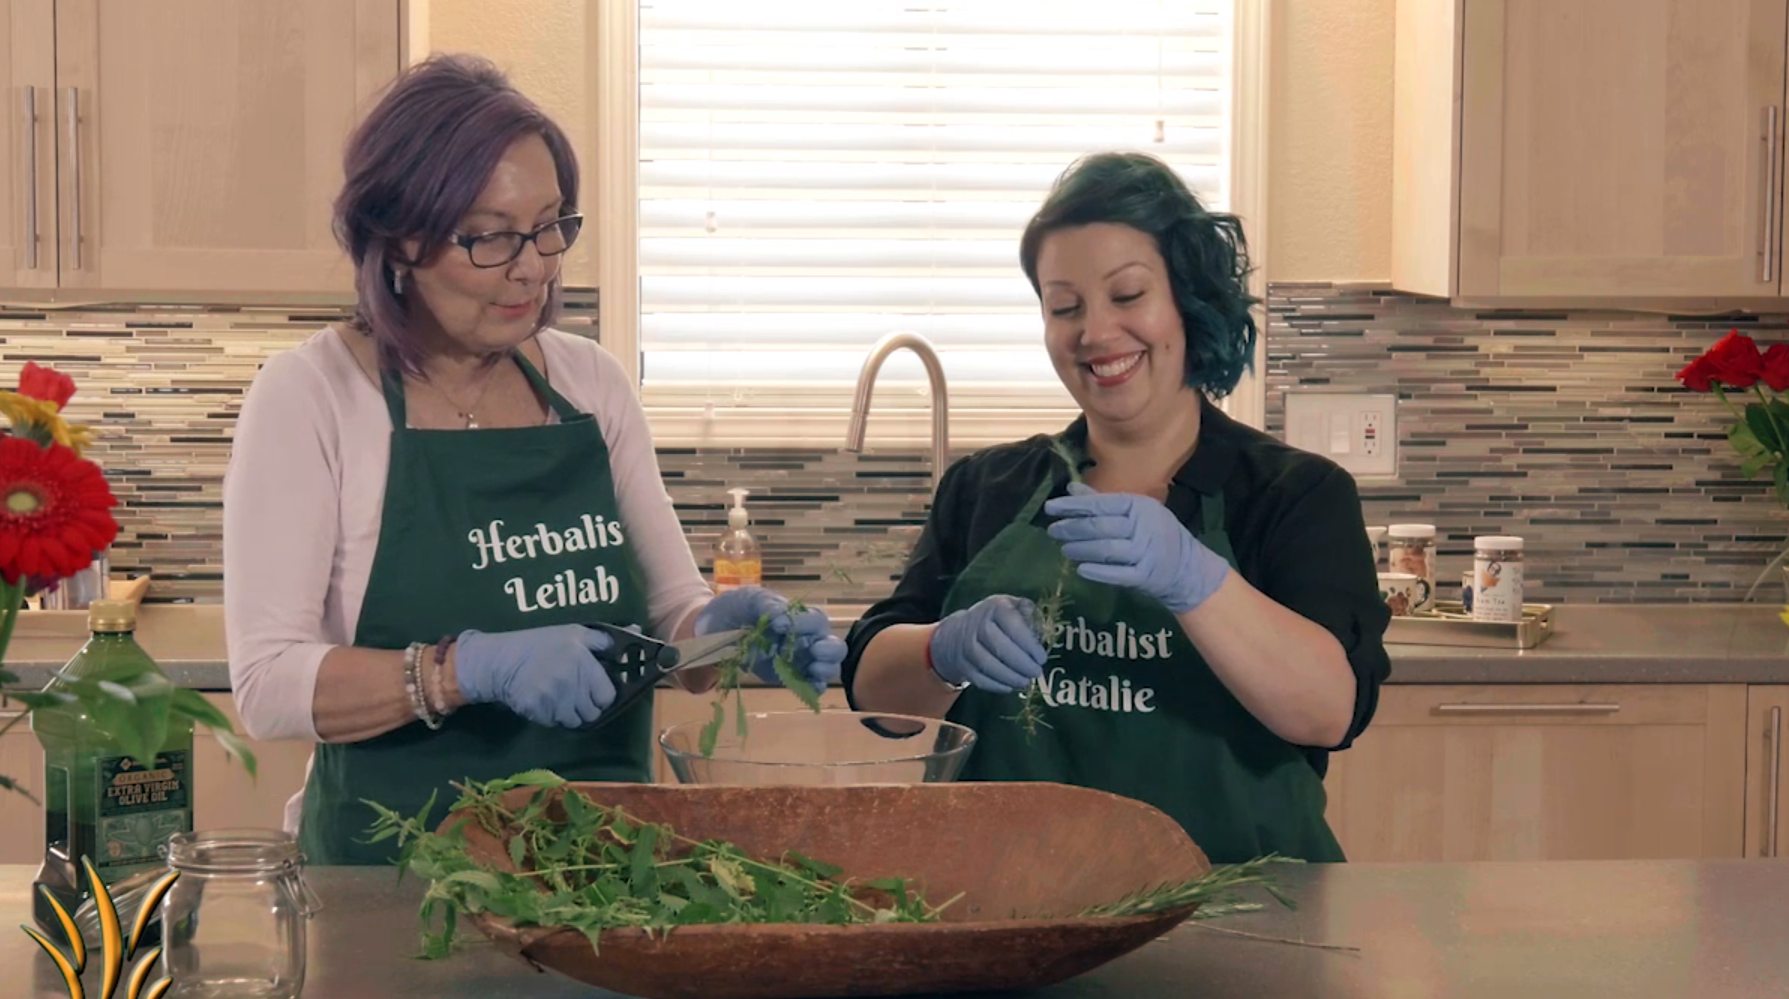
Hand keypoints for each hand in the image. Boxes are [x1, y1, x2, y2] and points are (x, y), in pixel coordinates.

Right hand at [453, 624, 615, 728]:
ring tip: (559, 698)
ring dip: (570, 713)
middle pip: (592, 712)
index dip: (601, 695)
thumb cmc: (540, 643)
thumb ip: (603, 639)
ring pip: (574, 721)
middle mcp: (571, 683)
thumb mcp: (573, 633)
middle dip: (587, 706)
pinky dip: (552, 717)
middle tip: (575, 694)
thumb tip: (636, 631)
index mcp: (583, 663)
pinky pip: (555, 723)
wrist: (500, 660)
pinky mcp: (537, 712)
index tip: (593, 690)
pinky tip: (544, 701)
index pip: (607, 696)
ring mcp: (553, 699)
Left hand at [696, 586, 845, 688]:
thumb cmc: (736, 609)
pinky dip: (813, 688)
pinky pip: (809, 686)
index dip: (805, 624)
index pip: (816, 620)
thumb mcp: (751, 599)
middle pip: (833, 646)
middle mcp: (805, 639)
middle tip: (815, 651)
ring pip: (826, 667)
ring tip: (812, 669)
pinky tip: (807, 687)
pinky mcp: (788, 678)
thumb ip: (768, 606)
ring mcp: (798, 660)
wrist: (713, 630)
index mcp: (799, 617)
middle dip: (830, 650)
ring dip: (824, 669)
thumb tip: (784, 621)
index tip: (780, 626)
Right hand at [927, 594, 1047, 693]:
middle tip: (1036, 672)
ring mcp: (966, 645)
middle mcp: (977, 624)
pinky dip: (996, 685)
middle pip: (998, 646)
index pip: (1012, 624)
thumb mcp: (1013, 607)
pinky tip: (1010, 686)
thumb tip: (1041, 633)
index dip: (1028, 643)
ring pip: (987, 665)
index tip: (1042, 658)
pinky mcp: (962, 664)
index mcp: (995, 608)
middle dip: (1021, 663)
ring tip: (1025, 682)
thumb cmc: (996, 620)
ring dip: (1009, 677)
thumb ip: (1029, 616)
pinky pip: (979, 678)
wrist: (960, 632)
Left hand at [1044, 482, 1229, 613]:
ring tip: (1064, 550)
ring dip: (1081, 549)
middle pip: (1100, 527)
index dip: (1073, 506)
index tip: (1050, 508)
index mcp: (1138, 506)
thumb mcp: (1134, 511)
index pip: (1100, 504)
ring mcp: (1145, 552)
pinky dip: (1098, 572)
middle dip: (1072, 528)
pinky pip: (1118, 574)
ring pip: (1106, 550)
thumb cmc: (1154, 534)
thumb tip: (1071, 489)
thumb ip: (1102, 501)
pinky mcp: (1145, 576)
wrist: (1186, 566)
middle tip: (1053, 531)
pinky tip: (1081, 569)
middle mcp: (1143, 527)